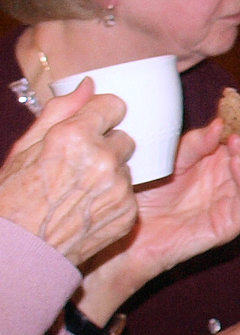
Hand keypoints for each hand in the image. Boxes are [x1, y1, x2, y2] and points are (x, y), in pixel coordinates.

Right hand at [0, 85, 136, 267]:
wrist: (20, 250)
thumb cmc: (14, 197)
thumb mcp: (24, 148)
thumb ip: (60, 111)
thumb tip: (89, 84)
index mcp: (74, 137)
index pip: (114, 106)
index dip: (101, 116)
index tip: (92, 126)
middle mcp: (102, 159)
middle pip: (125, 138)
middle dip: (106, 147)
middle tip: (78, 166)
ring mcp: (118, 188)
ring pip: (127, 167)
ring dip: (110, 173)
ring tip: (79, 190)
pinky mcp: (128, 212)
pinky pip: (129, 193)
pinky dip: (113, 198)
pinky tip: (86, 208)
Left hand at [77, 119, 239, 321]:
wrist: (129, 233)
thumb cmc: (145, 196)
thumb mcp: (169, 159)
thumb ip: (194, 143)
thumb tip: (220, 124)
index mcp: (216, 161)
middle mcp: (228, 179)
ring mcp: (232, 201)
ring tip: (237, 142)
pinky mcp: (231, 221)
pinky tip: (235, 162)